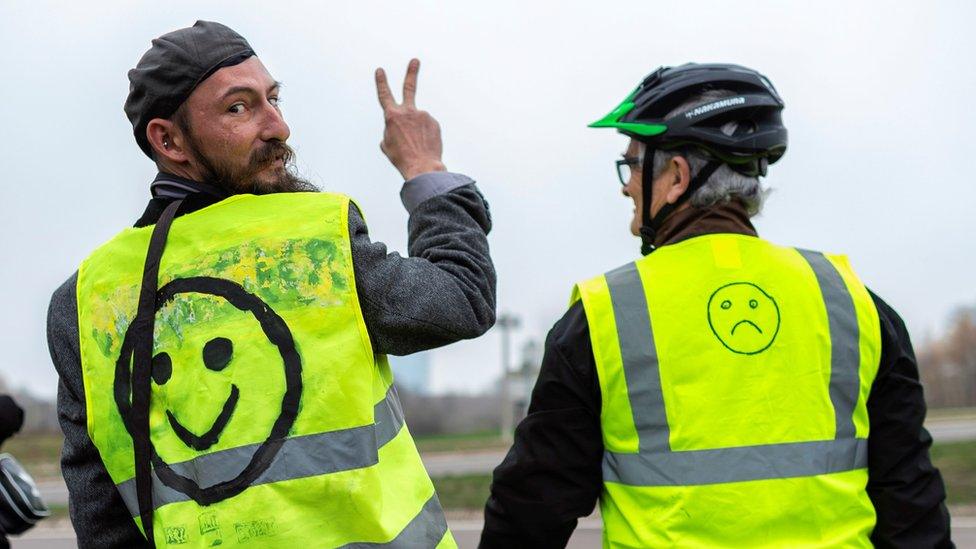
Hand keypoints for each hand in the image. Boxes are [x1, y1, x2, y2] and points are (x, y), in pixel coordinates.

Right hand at [375, 58, 445, 179]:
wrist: (422, 166)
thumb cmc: (401, 158)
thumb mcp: (386, 145)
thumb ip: (389, 132)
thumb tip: (396, 129)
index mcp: (392, 116)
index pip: (384, 95)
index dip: (381, 82)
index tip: (380, 70)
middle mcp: (408, 111)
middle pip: (409, 87)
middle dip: (411, 72)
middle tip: (415, 61)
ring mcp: (423, 115)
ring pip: (418, 121)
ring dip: (417, 132)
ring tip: (417, 146)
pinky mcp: (434, 122)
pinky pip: (428, 127)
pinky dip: (426, 135)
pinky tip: (425, 145)